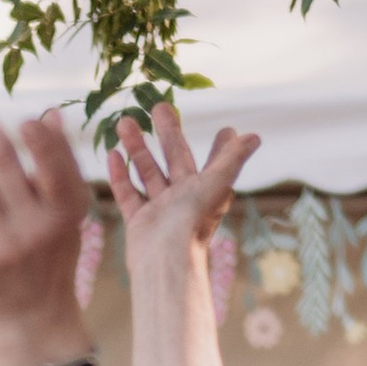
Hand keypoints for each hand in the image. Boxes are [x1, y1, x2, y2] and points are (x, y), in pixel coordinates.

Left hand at [0, 81, 88, 365]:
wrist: (30, 318)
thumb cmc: (49, 252)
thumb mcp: (66, 214)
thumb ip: (59, 166)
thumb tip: (49, 113)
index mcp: (63, 212)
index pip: (53, 170)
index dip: (41, 144)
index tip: (23, 116)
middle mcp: (34, 231)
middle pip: (3, 164)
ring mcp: (0, 249)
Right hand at [108, 102, 257, 273]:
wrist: (164, 259)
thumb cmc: (192, 221)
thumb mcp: (216, 183)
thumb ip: (232, 158)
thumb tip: (255, 137)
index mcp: (205, 191)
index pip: (214, 163)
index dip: (220, 148)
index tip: (226, 131)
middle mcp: (184, 199)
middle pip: (175, 159)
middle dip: (167, 133)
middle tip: (159, 106)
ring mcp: (160, 210)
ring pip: (147, 172)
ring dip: (137, 147)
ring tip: (124, 122)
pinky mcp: (139, 222)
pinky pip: (128, 194)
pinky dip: (120, 175)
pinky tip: (112, 154)